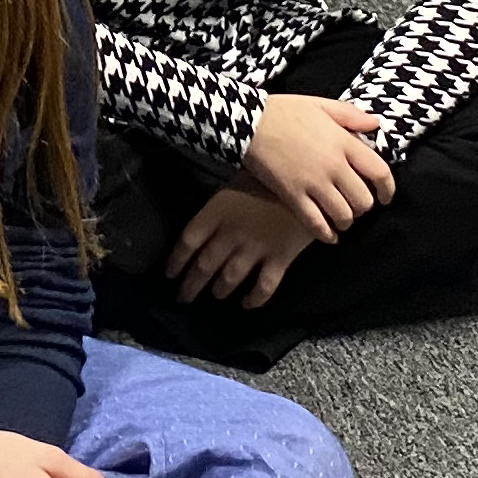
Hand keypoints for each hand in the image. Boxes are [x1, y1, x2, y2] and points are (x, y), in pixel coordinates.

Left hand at [171, 180, 321, 307]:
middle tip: (183, 298)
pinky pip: (264, 287)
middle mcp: (231, 233)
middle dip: (191, 285)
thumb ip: (219, 205)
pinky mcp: (280, 257)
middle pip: (204, 265)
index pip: (188, 240)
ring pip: (230, 278)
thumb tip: (206, 223)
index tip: (169, 274)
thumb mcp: (236, 180)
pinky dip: (254, 299)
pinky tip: (247, 304)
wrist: (307, 178)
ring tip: (215, 296)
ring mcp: (255, 247)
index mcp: (217, 210)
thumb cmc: (269, 173)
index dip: (176, 261)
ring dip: (219, 291)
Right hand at [244, 94, 395, 241]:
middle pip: (363, 200)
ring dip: (345, 220)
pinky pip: (317, 224)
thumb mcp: (320, 104)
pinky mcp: (293, 196)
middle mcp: (333, 166)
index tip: (385, 197)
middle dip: (363, 207)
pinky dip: (326, 234)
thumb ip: (350, 115)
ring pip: (343, 216)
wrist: (248, 122)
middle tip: (355, 205)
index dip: (388, 190)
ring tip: (340, 217)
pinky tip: (329, 235)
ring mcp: (313, 183)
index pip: (379, 172)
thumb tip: (375, 126)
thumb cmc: (284, 111)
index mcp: (343, 142)